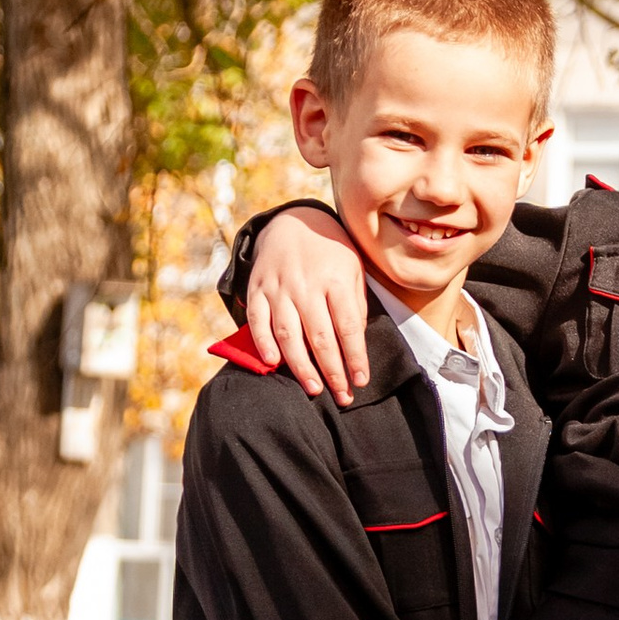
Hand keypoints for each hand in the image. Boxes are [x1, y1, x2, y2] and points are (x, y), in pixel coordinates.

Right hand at [248, 204, 373, 398]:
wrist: (293, 223)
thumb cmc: (330, 254)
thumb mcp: (353, 271)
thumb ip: (355, 305)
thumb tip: (355, 343)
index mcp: (335, 280)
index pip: (348, 327)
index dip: (355, 357)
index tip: (361, 381)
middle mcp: (306, 285)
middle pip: (320, 336)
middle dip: (332, 371)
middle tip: (342, 397)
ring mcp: (278, 287)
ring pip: (288, 333)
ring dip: (301, 366)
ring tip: (314, 389)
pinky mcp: (257, 289)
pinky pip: (257, 320)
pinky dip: (263, 343)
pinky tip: (274, 364)